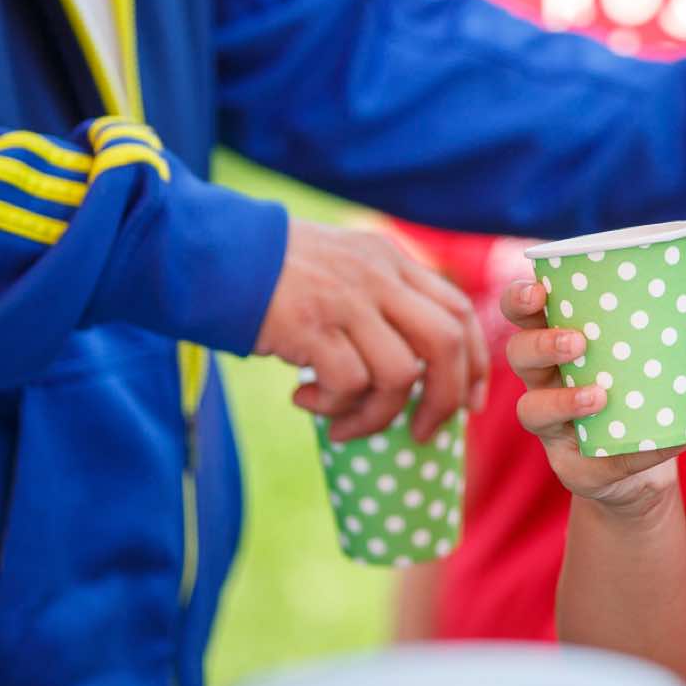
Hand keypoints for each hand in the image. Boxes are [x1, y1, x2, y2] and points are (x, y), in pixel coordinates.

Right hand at [255, 217, 489, 441]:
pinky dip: (334, 405)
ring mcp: (347, 299)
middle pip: (446, 342)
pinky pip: (349, 383)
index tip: (471, 403)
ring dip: (376, 414)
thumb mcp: (343, 268)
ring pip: (400, 373)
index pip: (458, 310)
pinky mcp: (312, 324)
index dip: (474, 362)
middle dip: (445, 398)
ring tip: (342, 420)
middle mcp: (379, 275)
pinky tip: (304, 399)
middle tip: (421, 432)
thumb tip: (415, 374)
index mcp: (392, 260)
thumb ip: (381, 301)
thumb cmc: (275, 276)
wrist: (210, 253)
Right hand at [504, 271, 685, 514]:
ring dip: (561, 401)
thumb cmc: (650, 380)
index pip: (523, 312)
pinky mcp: (572, 466)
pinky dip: (623, 454)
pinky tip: (651, 444)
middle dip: (537, 344)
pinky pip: (583, 464)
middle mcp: (545, 379)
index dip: (519, 299)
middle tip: (576, 340)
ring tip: (598, 395)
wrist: (657, 450)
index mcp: (559, 337)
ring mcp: (553, 424)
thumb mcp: (671, 346)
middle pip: (517, 355)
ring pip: (531, 409)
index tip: (538, 290)